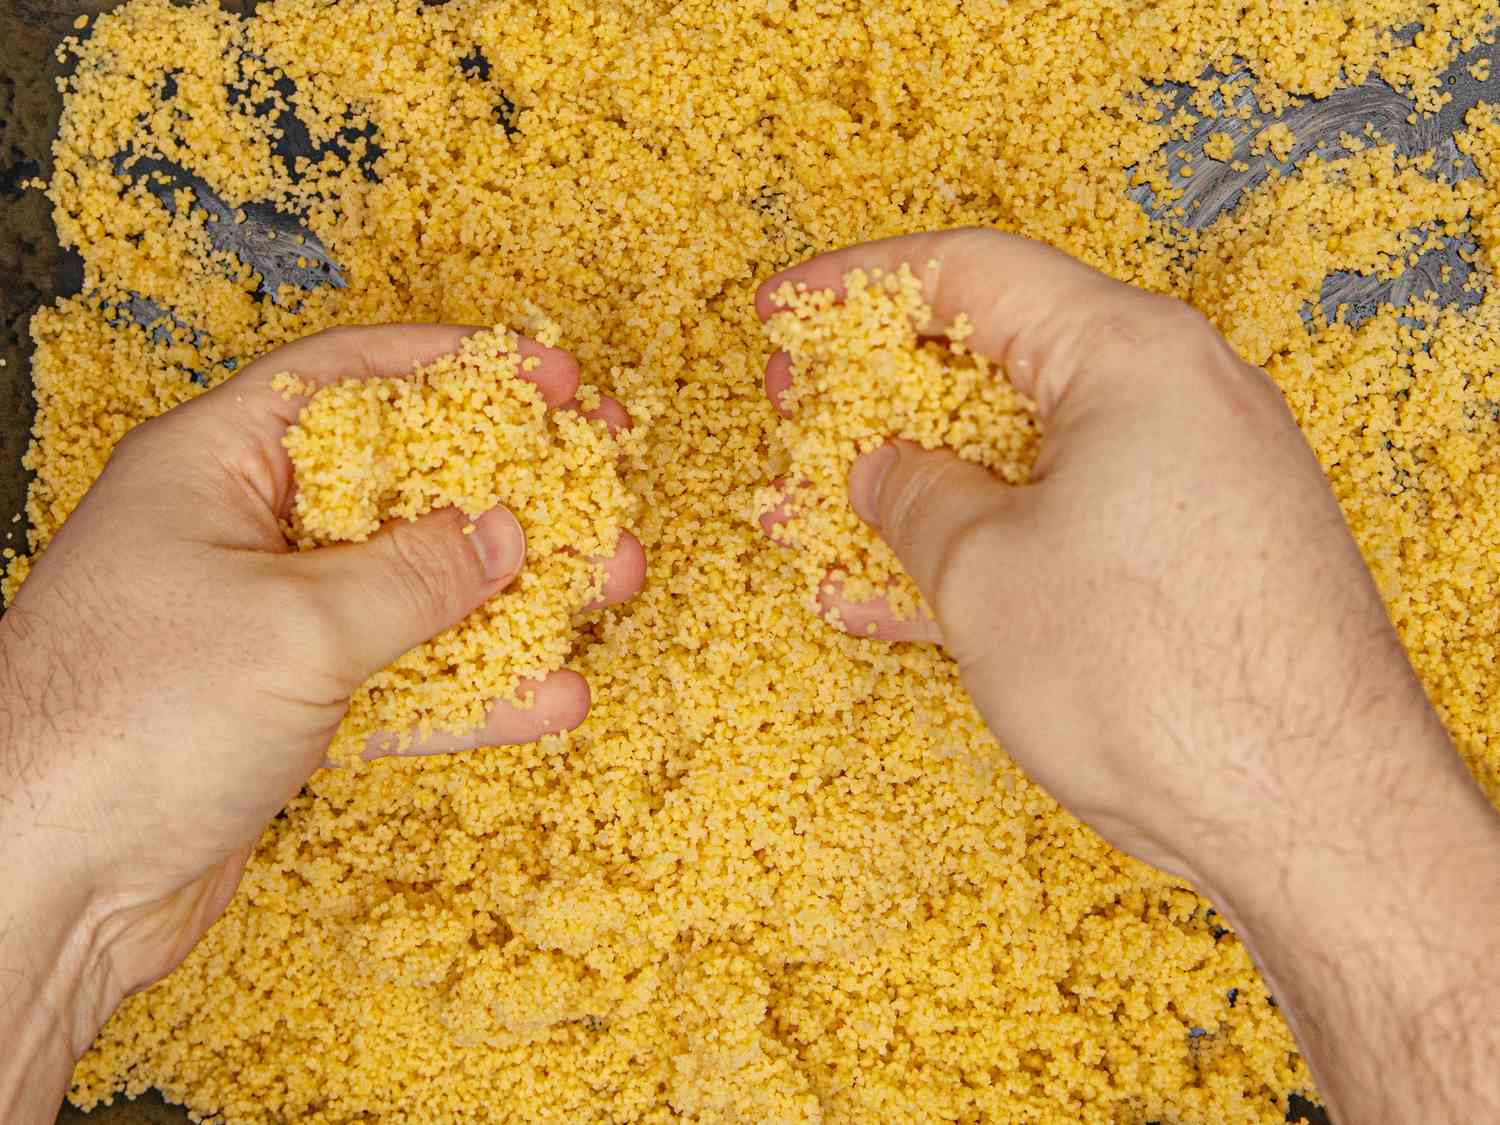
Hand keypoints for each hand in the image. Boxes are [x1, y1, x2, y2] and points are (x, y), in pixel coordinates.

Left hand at [0, 325, 643, 1120]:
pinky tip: (550, 698)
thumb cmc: (128, 720)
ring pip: (419, 590)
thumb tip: (507, 532)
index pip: (350, 379)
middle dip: (514, 490)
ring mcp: (271, 625)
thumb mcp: (292, 624)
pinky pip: (404, 684)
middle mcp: (247, 533)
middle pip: (406, 485)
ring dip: (519, 595)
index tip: (552, 376)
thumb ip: (414, 574)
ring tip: (611, 584)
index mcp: (217, 465)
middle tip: (601, 484)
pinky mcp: (292, 709)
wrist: (44, 884)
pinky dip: (476, 693)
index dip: (457, 365)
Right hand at [759, 229, 1499, 1122]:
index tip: (785, 313)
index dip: (855, 287)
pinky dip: (981, 545)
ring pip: (1018, 453)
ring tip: (817, 517)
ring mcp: (1190, 477)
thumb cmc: (1162, 681)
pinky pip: (1061, 521)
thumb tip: (881, 468)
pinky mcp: (1193, 554)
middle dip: (877, 398)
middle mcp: (1173, 395)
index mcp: (1129, 355)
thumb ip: (912, 497)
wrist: (1316, 816)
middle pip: (994, 359)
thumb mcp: (985, 574)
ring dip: (915, 486)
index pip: (969, 273)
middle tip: (801, 421)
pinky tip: (893, 592)